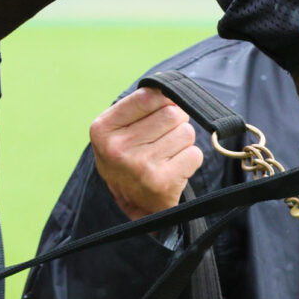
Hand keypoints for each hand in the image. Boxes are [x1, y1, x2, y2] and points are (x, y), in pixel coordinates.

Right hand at [90, 87, 204, 220]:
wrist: (134, 207)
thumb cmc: (130, 156)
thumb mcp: (119, 129)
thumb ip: (141, 104)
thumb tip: (172, 91)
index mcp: (103, 128)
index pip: (148, 96)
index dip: (162, 101)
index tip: (158, 112)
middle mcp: (118, 148)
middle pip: (172, 113)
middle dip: (175, 122)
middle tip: (163, 138)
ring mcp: (140, 166)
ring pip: (186, 132)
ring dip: (182, 142)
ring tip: (166, 154)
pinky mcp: (162, 182)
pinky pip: (195, 154)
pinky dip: (189, 159)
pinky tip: (173, 168)